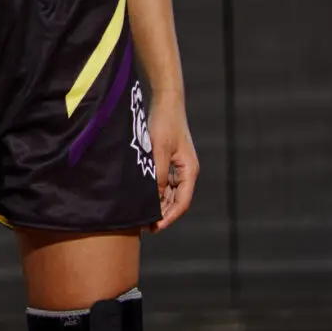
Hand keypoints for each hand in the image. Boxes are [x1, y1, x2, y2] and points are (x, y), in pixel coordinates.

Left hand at [147, 102, 197, 231]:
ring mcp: (179, 168)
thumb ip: (158, 175)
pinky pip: (164, 184)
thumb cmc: (164, 123)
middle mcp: (186, 172)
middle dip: (163, 215)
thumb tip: (155, 199)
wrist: (166, 102)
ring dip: (159, 206)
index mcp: (189, 171)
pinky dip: (156, 194)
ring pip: (170, 194)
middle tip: (144, 227)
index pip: (182, 203)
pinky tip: (143, 199)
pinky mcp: (170, 162)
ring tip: (142, 216)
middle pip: (177, 201)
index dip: (169, 217)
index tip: (155, 227)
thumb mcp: (158, 150)